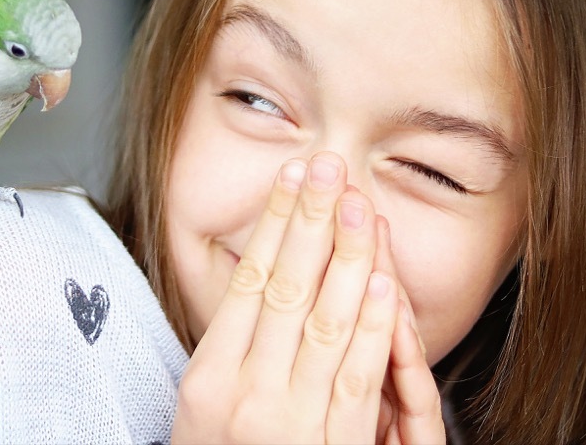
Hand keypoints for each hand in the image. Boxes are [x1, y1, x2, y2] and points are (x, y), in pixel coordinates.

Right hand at [172, 153, 443, 443]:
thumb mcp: (203, 411)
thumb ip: (231, 350)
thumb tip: (261, 279)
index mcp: (207, 381)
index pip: (248, 281)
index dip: (275, 224)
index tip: (293, 176)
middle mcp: (246, 397)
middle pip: (286, 289)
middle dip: (312, 222)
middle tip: (329, 166)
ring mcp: (291, 424)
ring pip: (325, 322)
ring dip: (347, 258)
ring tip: (358, 204)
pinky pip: (357, 377)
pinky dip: (372, 325)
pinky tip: (381, 282)